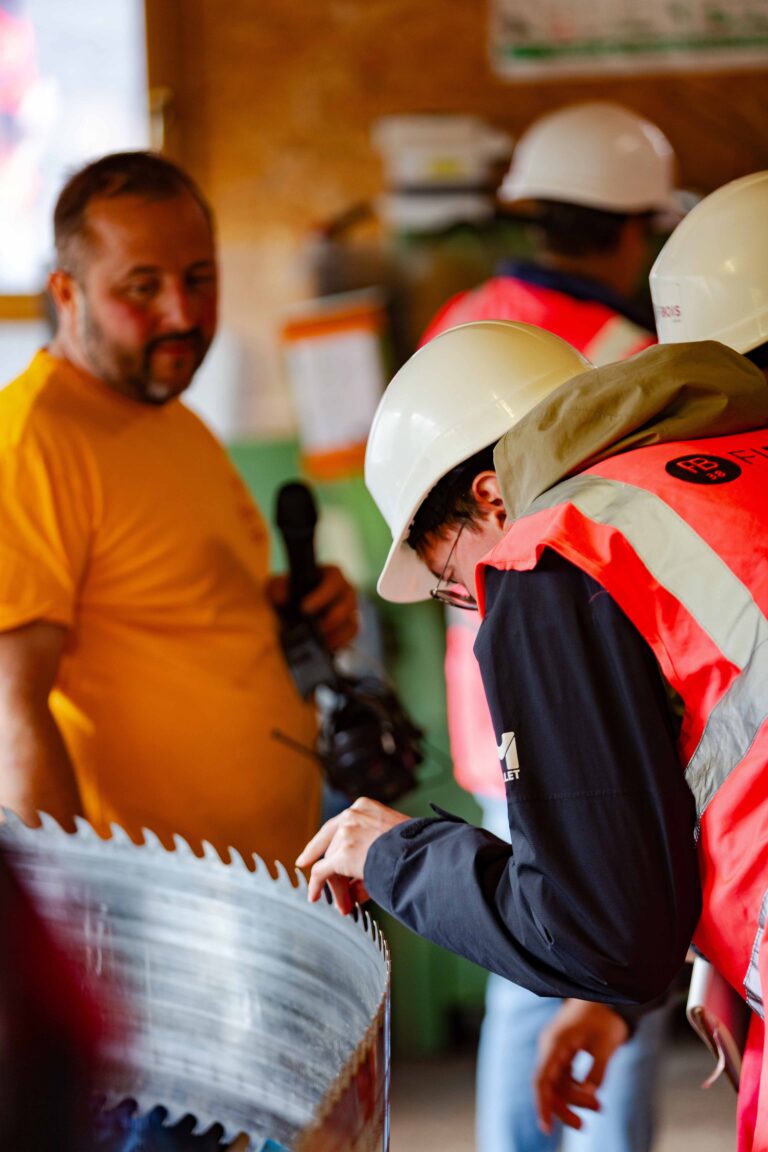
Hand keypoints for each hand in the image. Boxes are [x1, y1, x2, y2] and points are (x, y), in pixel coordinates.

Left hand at [268, 564, 358, 649]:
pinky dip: (339, 643)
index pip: (334, 580)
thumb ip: (277, 588)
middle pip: (348, 603)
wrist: (287, 611)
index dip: (322, 595)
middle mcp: (345, 591)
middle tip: (314, 628)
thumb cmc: (286, 593)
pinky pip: (350, 637)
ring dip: (336, 634)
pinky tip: (323, 648)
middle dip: (332, 618)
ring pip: (351, 622)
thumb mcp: (277, 587)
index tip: (304, 608)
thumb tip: (283, 597)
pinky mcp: (349, 629)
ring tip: (318, 641)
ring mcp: (350, 611)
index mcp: (330, 575)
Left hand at [296, 797, 409, 914]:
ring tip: (345, 905)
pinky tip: (315, 896)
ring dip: (337, 886)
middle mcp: (352, 815)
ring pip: (330, 863)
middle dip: (334, 872)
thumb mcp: (392, 839)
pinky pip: (321, 873)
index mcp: (365, 807)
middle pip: (333, 846)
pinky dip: (317, 886)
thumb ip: (370, 852)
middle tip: (338, 892)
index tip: (310, 856)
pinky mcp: (342, 854)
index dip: (323, 844)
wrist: (421, 854)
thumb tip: (355, 884)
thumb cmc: (416, 848)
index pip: (338, 826)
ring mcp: (346, 833)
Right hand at [535, 998, 628, 1134]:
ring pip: (557, 1084)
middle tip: (583, 1125)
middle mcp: (551, 1047)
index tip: (546, 1127)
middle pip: (549, 1086)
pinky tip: (592, 1096)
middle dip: (564, 1108)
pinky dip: (576, 1089)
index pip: (542, 1079)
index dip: (542, 1105)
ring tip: (598, 1108)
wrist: (608, 997)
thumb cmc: (605, 1018)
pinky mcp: (564, 1052)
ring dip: (574, 1099)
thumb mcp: (605, 1045)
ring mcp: (557, 1050)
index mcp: (555, 1042)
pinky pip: (564, 1077)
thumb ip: (597, 1072)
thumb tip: (592, 1097)